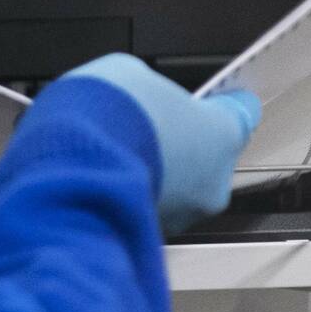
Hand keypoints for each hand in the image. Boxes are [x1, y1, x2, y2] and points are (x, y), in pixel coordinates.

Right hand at [67, 53, 260, 234]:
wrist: (69, 166)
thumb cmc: (107, 115)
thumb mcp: (131, 75)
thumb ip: (152, 91)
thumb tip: (146, 98)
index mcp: (221, 132)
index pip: (241, 115)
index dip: (220, 106)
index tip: (211, 101)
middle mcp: (214, 182)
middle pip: (207, 157)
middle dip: (181, 144)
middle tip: (146, 127)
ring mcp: (184, 216)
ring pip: (179, 189)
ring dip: (158, 172)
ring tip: (120, 153)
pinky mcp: (153, 236)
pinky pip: (150, 208)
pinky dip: (134, 193)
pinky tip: (108, 176)